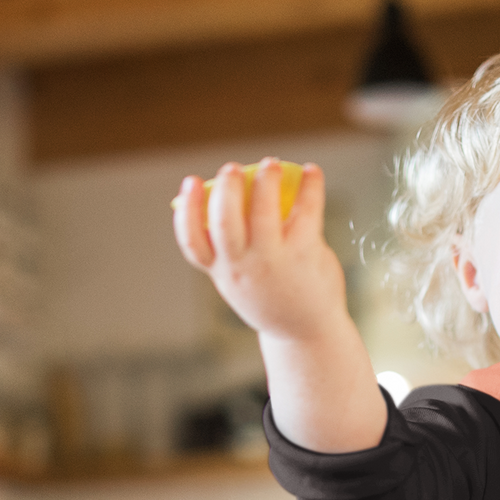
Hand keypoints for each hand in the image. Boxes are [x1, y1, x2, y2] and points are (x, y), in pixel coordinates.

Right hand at [173, 158, 347, 344]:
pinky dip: (309, 186)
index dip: (188, 210)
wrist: (307, 335)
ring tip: (270, 164)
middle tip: (232, 168)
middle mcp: (243, 268)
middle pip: (224, 222)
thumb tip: (242, 193)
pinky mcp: (303, 255)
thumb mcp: (244, 280)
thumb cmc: (275, 298)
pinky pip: (305, 212)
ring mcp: (272, 262)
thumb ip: (238, 247)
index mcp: (223, 272)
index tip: (189, 182)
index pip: (194, 242)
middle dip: (226, 189)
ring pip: (262, 212)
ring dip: (265, 181)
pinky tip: (311, 171)